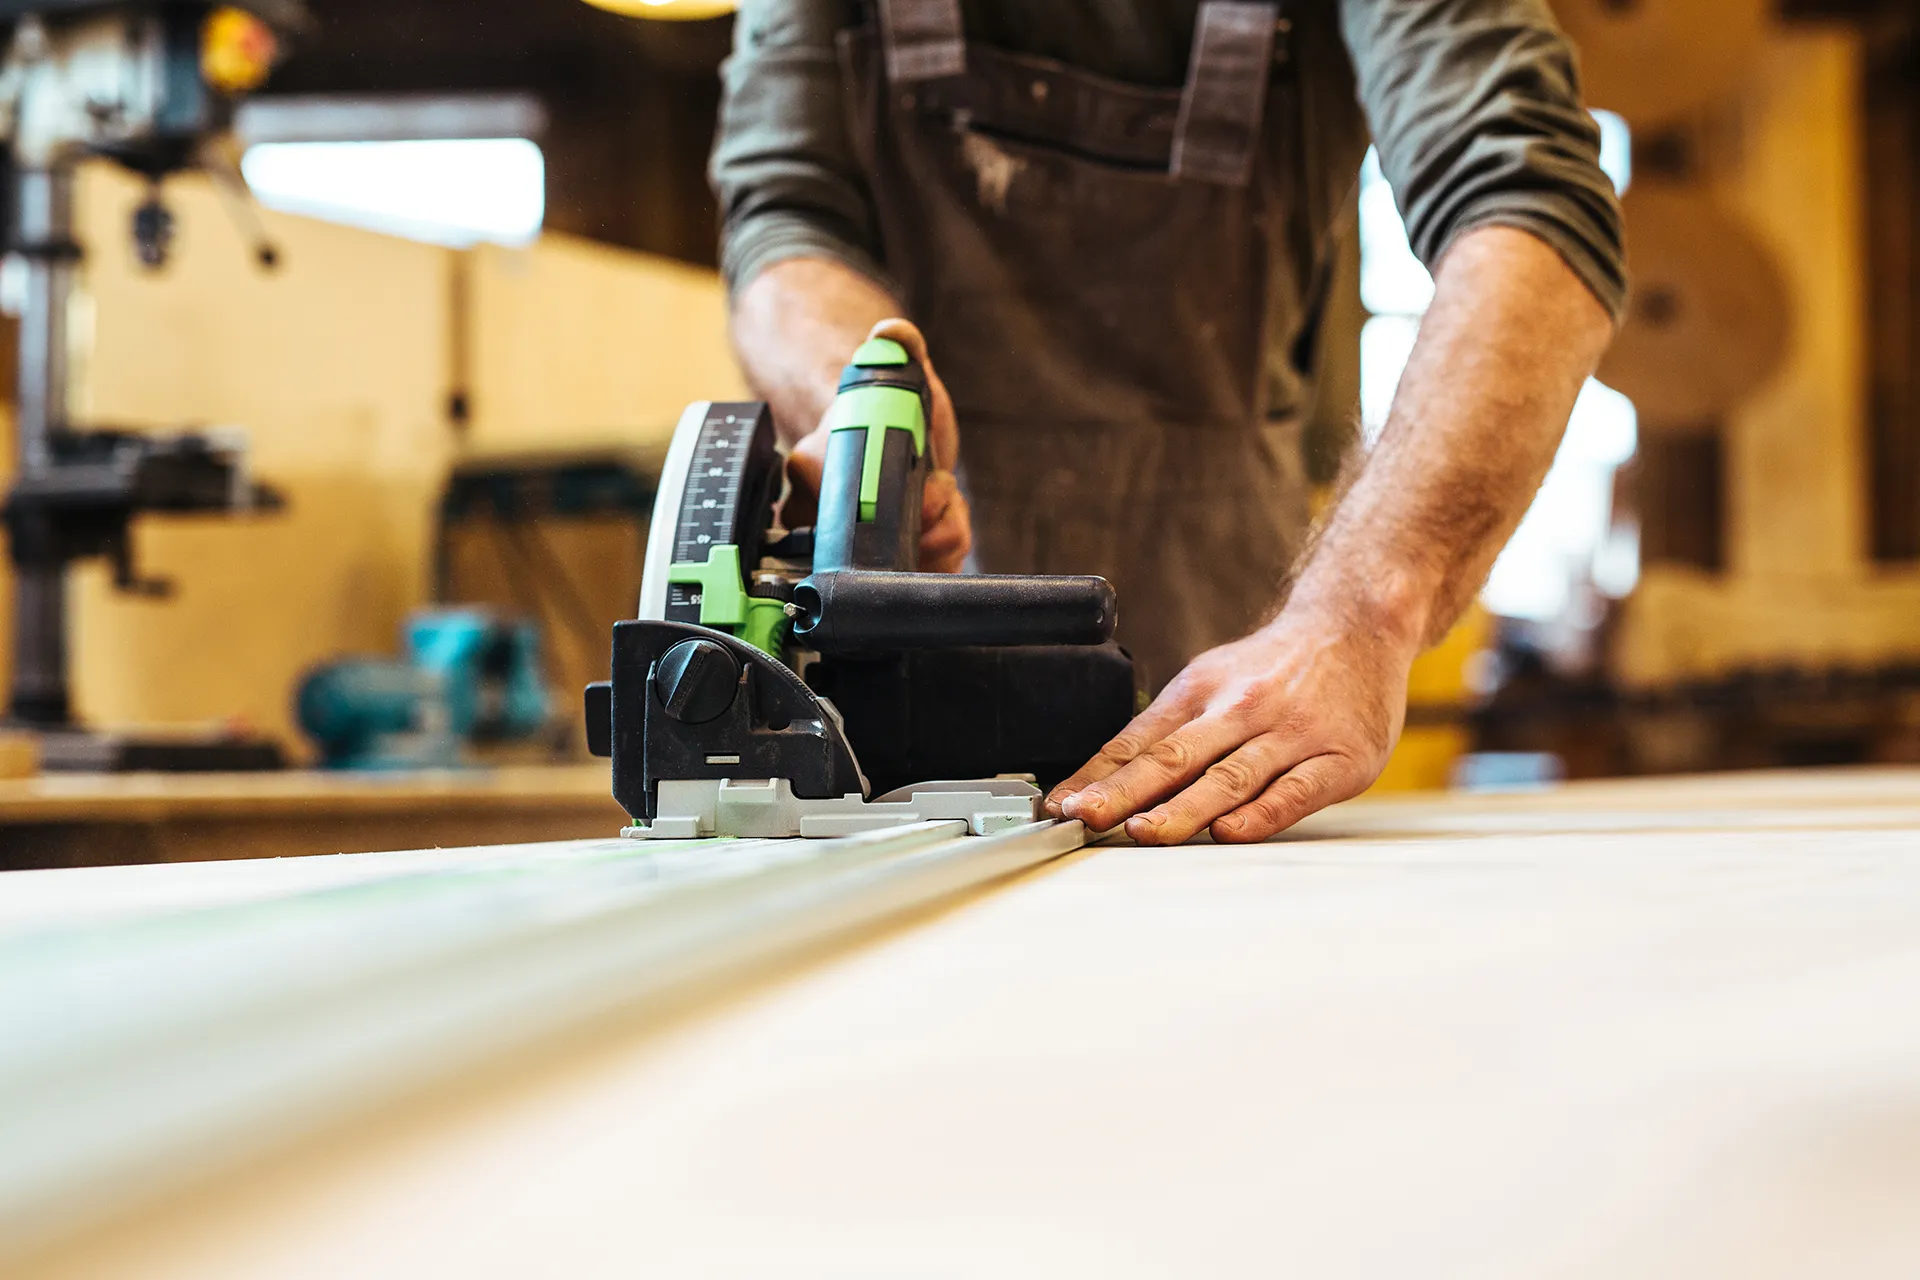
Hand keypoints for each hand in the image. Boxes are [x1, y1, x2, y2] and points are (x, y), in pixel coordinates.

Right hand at [782, 319, 971, 573]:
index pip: (853, 514)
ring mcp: (850, 548)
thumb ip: (900, 345)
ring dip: (944, 535)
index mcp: (812, 471)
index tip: (938, 488)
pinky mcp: (882, 566)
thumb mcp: (900, 374)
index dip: (910, 507)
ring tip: (945, 498)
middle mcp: (820, 518)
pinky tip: (947, 524)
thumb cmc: (885, 408)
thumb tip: (894, 330)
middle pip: (881, 551)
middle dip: (932, 528)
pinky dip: (946, 552)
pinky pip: (920, 573)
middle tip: (944, 493)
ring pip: (907, 565)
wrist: (882, 435)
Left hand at [1045, 603, 1417, 843]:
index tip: (1061, 805)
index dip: (1097, 776)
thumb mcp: (1214, 678)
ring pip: (1230, 777)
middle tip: (1088, 817)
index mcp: (1201, 691)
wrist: (1358, 624)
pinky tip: (1231, 831)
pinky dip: (1261, 814)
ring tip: (1146, 832)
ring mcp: (1291, 734)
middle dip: (1125, 792)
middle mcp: (1241, 709)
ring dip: (1184, 808)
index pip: (1138, 741)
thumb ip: (1170, 729)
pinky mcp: (1340, 760)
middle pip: (1175, 757)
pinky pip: (1295, 791)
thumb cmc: (1278, 666)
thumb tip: (1104, 778)